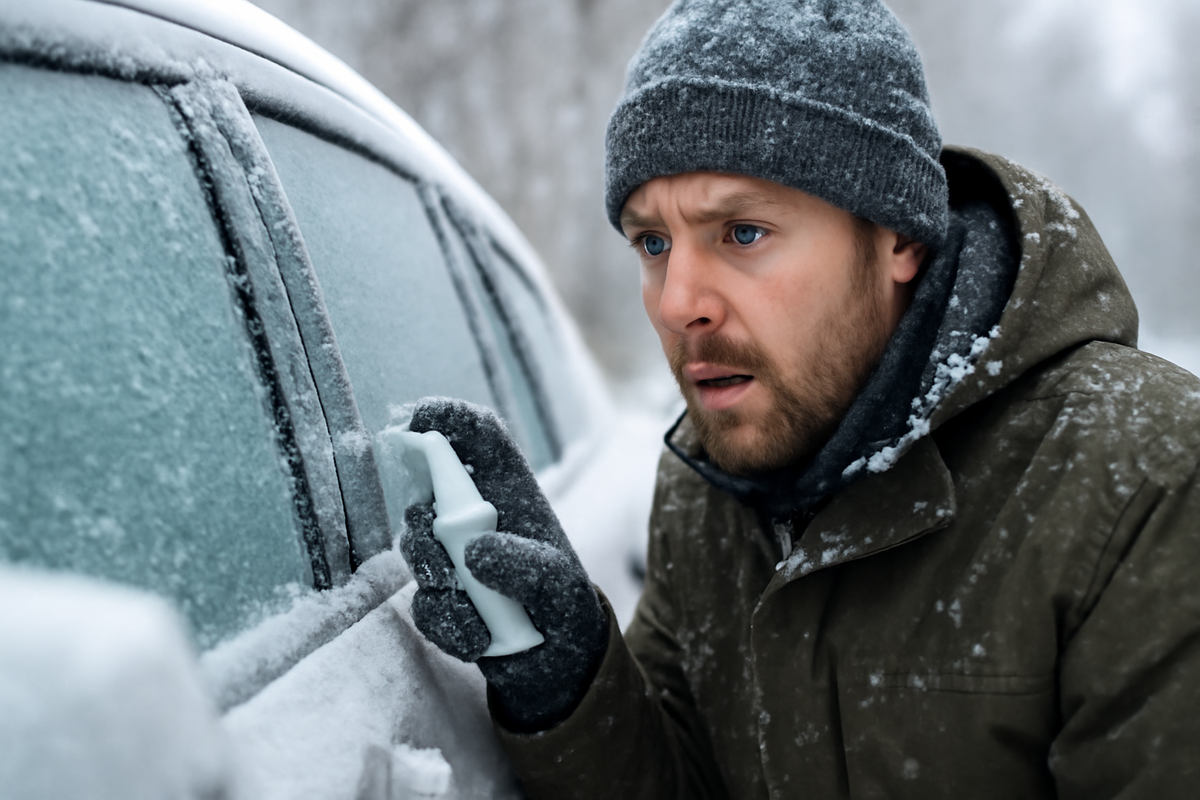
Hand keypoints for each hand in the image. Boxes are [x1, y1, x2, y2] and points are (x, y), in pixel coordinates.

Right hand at [399, 398, 607, 731]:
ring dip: (439, 581)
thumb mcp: (557, 580)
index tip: (418, 422)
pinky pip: (424, 603)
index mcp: (509, 491)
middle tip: (444, 557)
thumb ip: (523, 564)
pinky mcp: (441, 594)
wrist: (559, 659)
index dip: (447, 418)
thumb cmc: (564, 601)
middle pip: (426, 493)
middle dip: (424, 525)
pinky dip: (449, 623)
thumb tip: (473, 552)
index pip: (477, 436)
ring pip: (415, 547)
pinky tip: (480, 636)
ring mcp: (453, 553)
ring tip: (480, 609)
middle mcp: (475, 515)